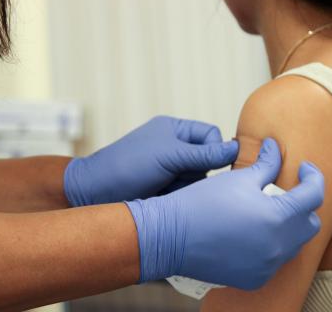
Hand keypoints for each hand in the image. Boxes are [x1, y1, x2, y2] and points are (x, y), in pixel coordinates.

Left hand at [64, 116, 237, 205]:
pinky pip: (188, 193)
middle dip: (199, 171)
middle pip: (208, 159)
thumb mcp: (169, 155)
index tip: (209, 164)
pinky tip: (168, 200)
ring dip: (191, 187)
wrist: (95, 192)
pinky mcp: (167, 189)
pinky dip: (183, 198)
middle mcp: (175, 148)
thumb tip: (236, 149)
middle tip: (182, 179)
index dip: (215, 149)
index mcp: (174, 130)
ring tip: (169, 191)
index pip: (211, 135)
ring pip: (200, 179)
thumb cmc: (129, 166)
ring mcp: (171, 170)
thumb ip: (203, 154)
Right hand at [126, 138, 323, 289]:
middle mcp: (278, 247)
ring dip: (288, 226)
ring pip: (293, 244)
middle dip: (302, 205)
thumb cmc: (201, 203)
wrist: (170, 235)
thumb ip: (267, 164)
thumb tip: (275, 148)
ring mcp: (267, 267)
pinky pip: (275, 261)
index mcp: (277, 218)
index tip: (305, 168)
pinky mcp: (254, 278)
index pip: (313, 195)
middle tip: (283, 192)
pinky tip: (251, 234)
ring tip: (265, 213)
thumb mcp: (238, 178)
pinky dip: (271, 246)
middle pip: (309, 224)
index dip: (313, 177)